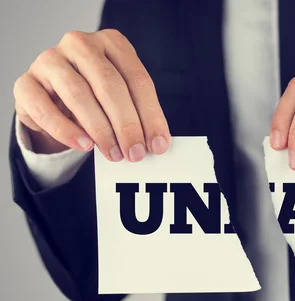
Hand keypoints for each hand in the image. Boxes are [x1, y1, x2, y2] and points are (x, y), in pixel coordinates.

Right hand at [13, 29, 170, 161]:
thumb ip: (138, 114)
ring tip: (114, 153)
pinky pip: (45, 108)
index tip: (158, 144)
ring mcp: (50, 60)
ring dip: (100, 130)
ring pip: (79, 94)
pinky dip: (66, 130)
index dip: (150, 115)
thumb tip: (157, 142)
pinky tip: (84, 145)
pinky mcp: (26, 83)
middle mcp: (80, 44)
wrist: (54, 98)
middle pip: (109, 85)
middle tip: (136, 153)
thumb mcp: (121, 98)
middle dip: (126, 124)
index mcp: (112, 42)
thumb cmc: (96, 96)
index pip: (137, 79)